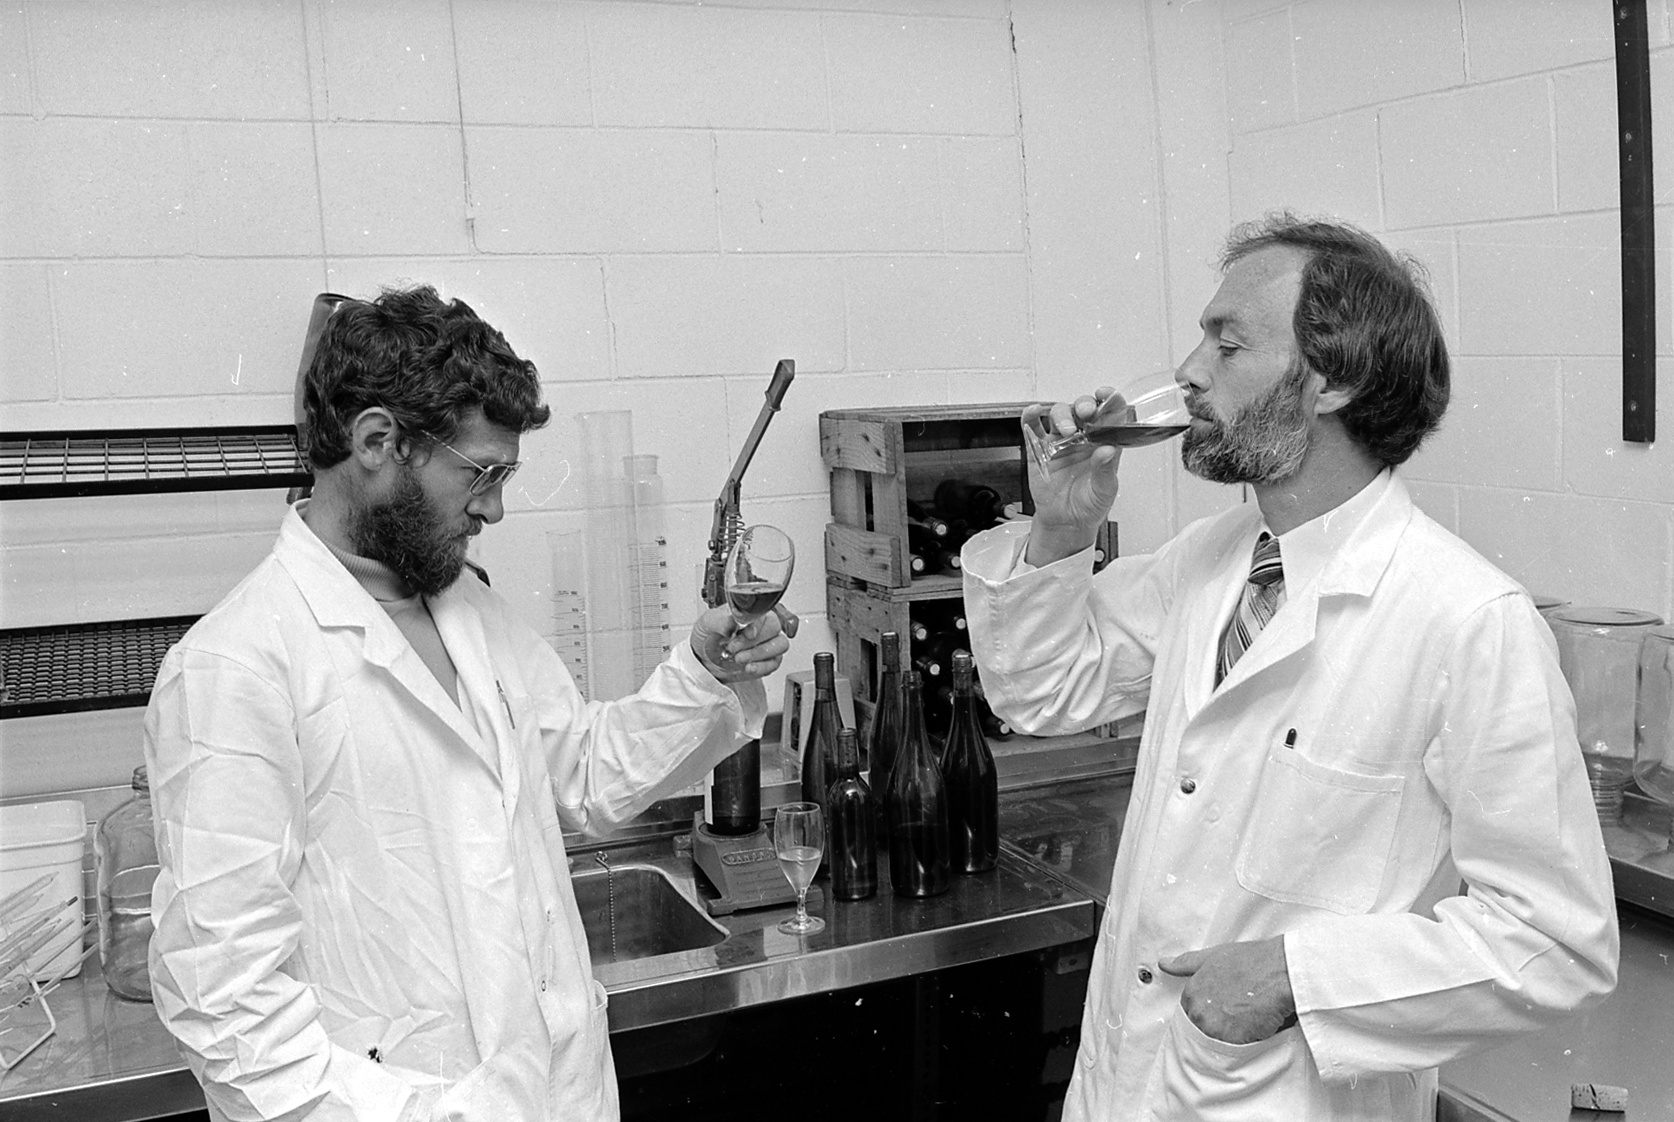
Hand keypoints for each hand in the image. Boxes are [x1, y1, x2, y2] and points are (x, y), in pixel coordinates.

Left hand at [691, 606, 789, 682]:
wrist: (704, 660)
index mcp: (750, 612)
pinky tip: (748, 667)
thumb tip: (732, 622)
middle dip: (754, 641)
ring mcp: (767, 644)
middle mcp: (762, 626)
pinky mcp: (768, 661)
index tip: (747, 633)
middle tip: (734, 648)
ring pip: (780, 645)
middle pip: (774, 628)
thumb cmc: (707, 638)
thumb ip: (719, 621)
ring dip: (759, 654)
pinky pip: (774, 663)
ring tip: (739, 659)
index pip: (763, 612)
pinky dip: (761, 667)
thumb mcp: (705, 624)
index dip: (758, 624)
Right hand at [1021, 390, 1124, 566]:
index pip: (1110, 414)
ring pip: (1059, 414)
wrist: (1066, 523)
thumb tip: (1108, 450)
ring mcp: (1059, 442)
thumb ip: (1105, 469)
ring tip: (1066, 431)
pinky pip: (1032, 428)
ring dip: (1063, 415)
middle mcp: (1082, 438)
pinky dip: (1030, 416)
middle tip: (1086, 412)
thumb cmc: (1089, 505)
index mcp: (1103, 443)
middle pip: (1082, 408)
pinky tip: (1034, 412)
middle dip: (1085, 404)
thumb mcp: (1105, 490)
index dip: (1109, 400)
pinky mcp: (1039, 450)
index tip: (1106, 395)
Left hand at [1157, 936, 1297, 1044]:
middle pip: (1202, 1029)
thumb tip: (1164, 963)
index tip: (1222, 1007)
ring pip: (1217, 1042)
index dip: (1209, 1011)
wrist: (1281, 971)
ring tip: (1247, 1019)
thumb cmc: (1252, 961)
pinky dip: (1245, 1043)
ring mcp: (1214, 1028)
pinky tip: (1255, 1027)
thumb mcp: (1213, 956)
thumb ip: (1186, 963)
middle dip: (1218, 1024)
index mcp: (1191, 992)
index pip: (1191, 1013)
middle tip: (1238, 1013)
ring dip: (1230, 1036)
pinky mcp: (1233, 1041)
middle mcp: (1198, 1011)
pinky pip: (1234, 1051)